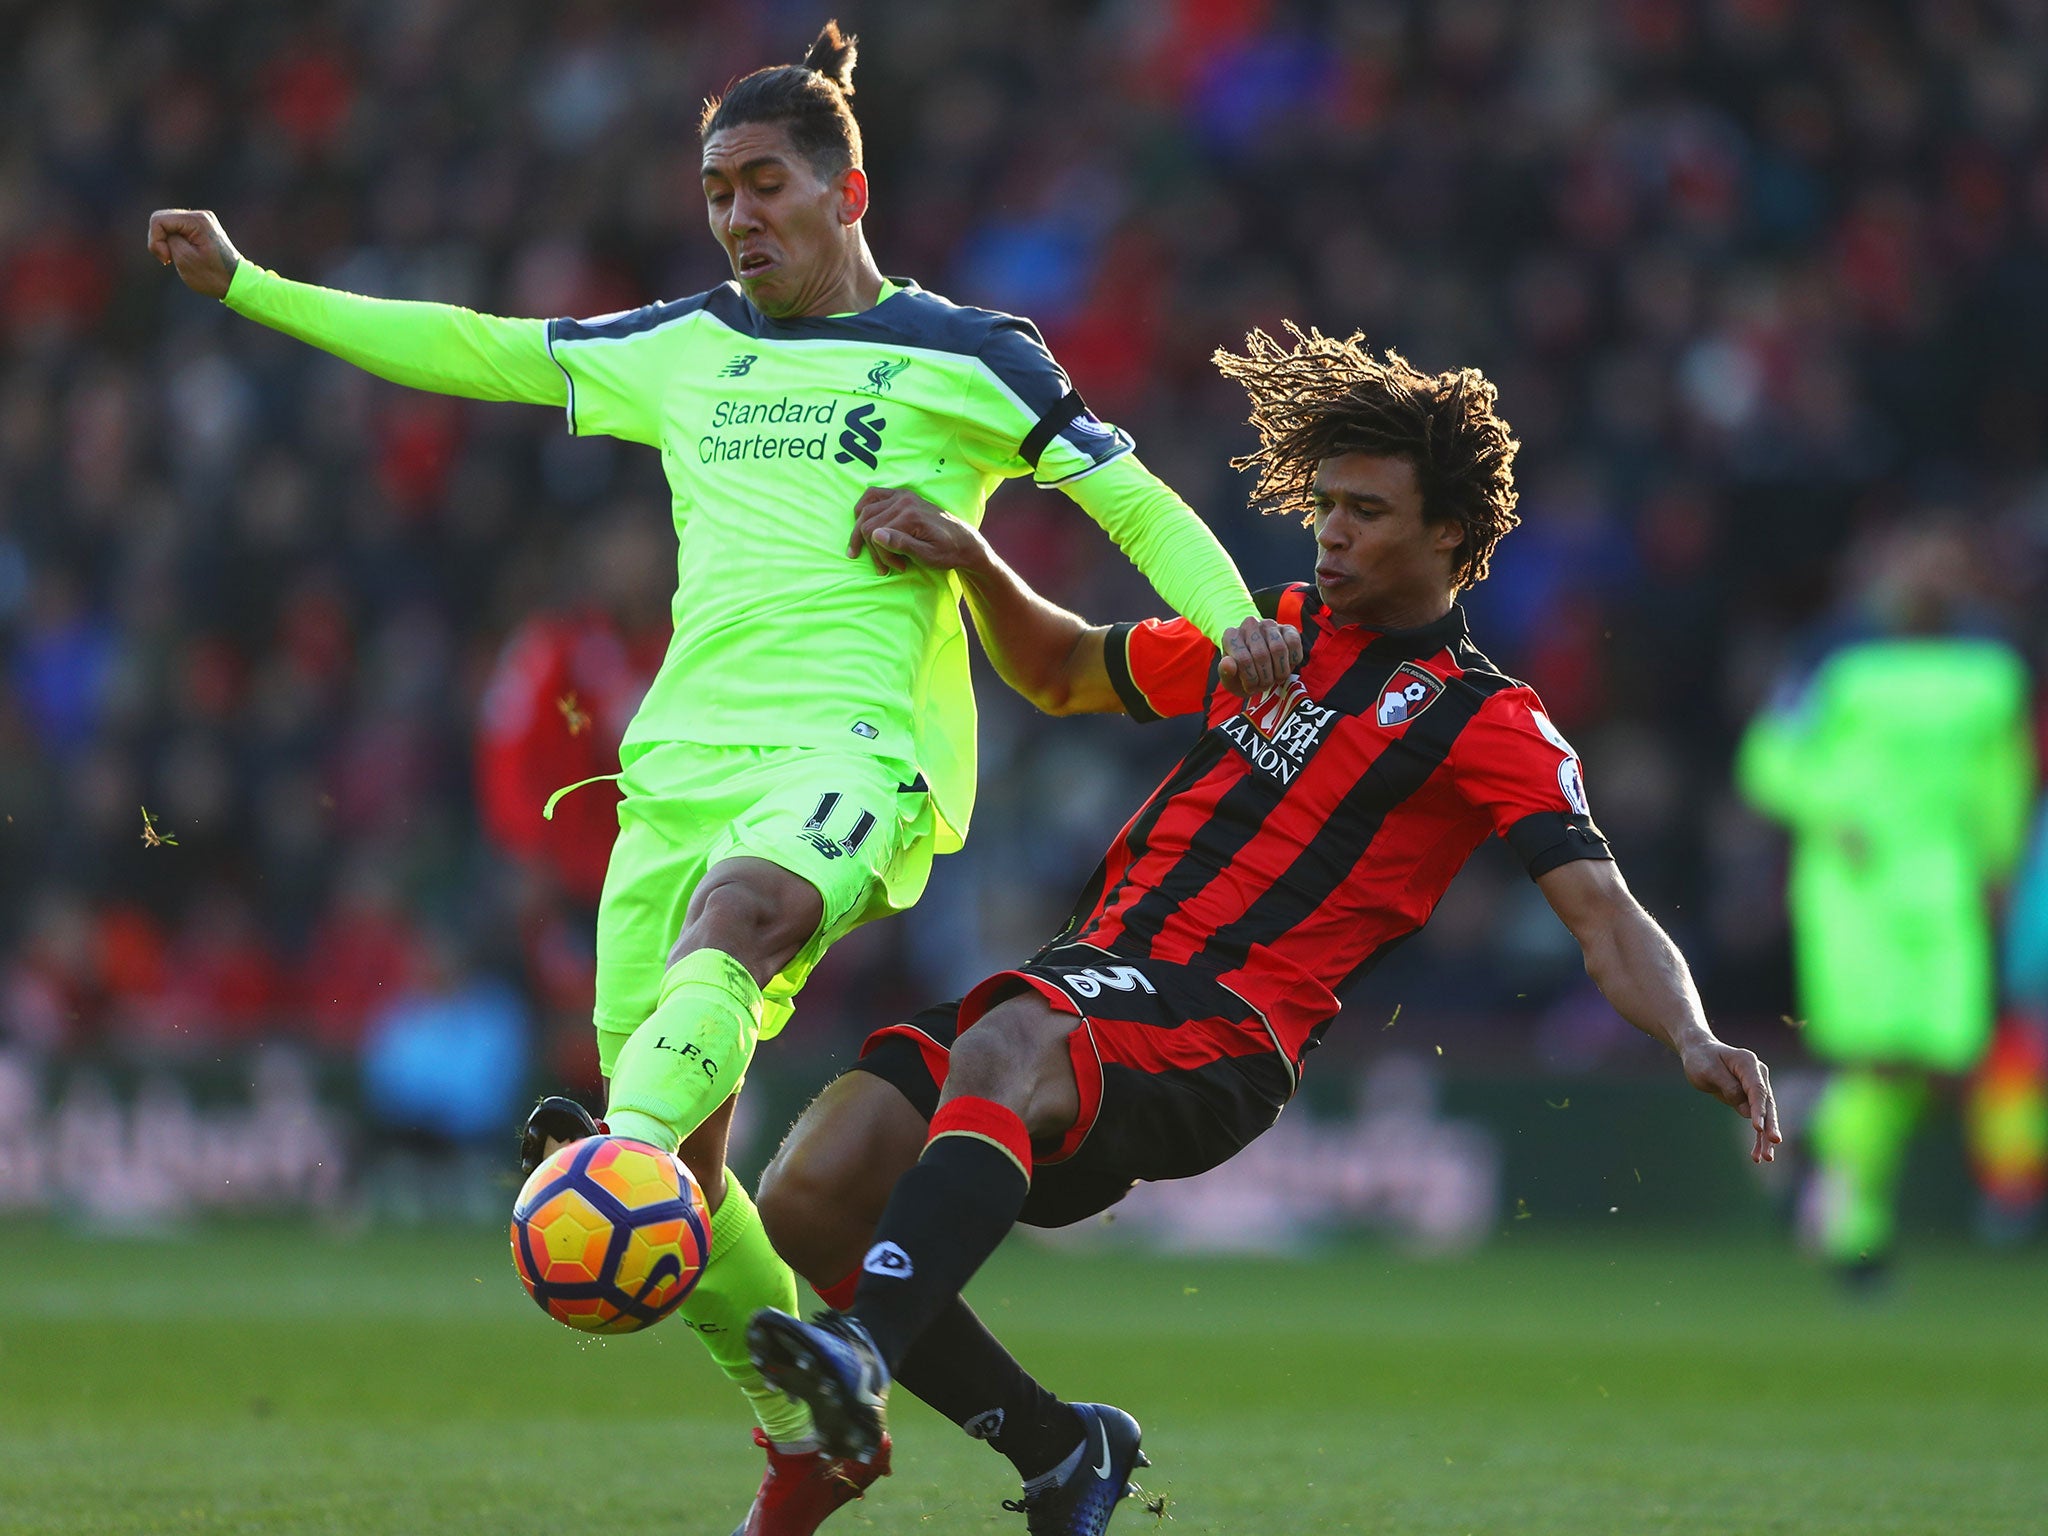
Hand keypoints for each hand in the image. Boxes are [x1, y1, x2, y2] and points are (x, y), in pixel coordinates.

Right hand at [147, 208, 242, 299]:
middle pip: (161, 219)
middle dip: (160, 240)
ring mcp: (202, 220)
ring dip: (166, 242)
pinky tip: (182, 254)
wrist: (236, 283)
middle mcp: (201, 215)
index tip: (167, 259)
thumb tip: (162, 229)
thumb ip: (167, 238)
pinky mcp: (201, 227)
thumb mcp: (184, 258)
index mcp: (197, 221)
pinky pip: (176, 229)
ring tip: (177, 258)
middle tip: (170, 259)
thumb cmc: (212, 275)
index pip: (158, 220)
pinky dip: (174, 242)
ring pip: (167, 225)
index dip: (156, 240)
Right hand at [848, 487, 987, 575]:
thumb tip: (875, 534)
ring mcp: (903, 495)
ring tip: (866, 549)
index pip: (874, 535)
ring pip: (867, 511)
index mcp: (910, 516)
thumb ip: (901, 545)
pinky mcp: (903, 495)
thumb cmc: (948, 552)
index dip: (881, 556)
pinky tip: (860, 519)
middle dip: (874, 549)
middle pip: (868, 524)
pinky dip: (864, 507)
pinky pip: (873, 494)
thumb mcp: (927, 556)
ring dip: (863, 532)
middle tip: (886, 567)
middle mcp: (904, 501)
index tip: (896, 568)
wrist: (965, 542)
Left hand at [1217, 616, 1301, 698]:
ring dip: (1280, 672)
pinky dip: (1292, 661)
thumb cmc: (1242, 674)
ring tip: (1275, 679)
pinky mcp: (1288, 628)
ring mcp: (1269, 625)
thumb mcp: (1230, 680)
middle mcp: (1249, 625)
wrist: (1258, 667)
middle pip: (1261, 655)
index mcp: (1230, 636)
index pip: (1243, 659)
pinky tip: (1286, 667)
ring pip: (1279, 648)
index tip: (1250, 687)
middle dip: (1265, 678)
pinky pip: (1294, 643)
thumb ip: (1226, 673)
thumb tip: (1228, 663)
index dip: (1250, 679)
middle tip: (1264, 686)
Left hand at [1679, 1037, 1780, 1162]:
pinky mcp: (1751, 1099)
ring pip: (1766, 1116)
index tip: (1758, 1128)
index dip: (1759, 1109)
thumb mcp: (1708, 1071)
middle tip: (1774, 1142)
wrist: (1700, 1053)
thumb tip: (1745, 1109)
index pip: (1757, 1089)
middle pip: (1767, 1104)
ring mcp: (1758, 1087)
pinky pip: (1757, 1120)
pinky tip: (1757, 1156)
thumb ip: (1727, 1087)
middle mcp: (1758, 1075)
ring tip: (1766, 1158)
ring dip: (1765, 1137)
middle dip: (1770, 1125)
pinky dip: (1757, 1137)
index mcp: (1748, 1063)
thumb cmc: (1702, 1059)